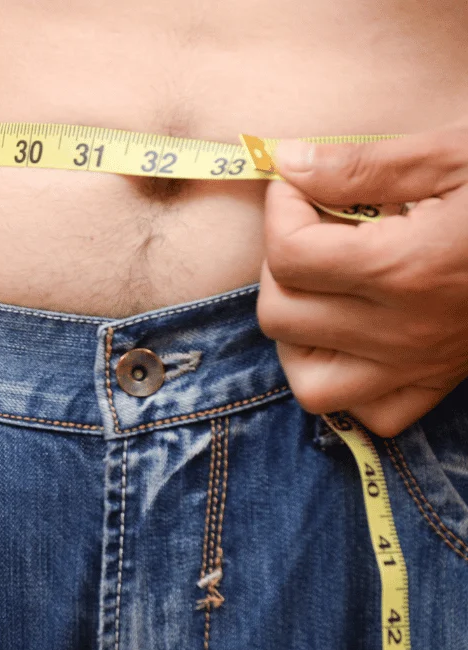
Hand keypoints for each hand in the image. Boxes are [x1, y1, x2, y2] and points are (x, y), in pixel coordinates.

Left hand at [257, 125, 467, 436]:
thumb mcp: (456, 153)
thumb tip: (288, 163)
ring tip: (323, 286)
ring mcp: (423, 364)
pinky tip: (356, 334)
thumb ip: (363, 165)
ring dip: (298, 335)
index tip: (300, 184)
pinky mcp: (444, 382)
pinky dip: (349, 383)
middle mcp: (406, 329)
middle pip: (282, 316)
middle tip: (314, 228)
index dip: (280, 209)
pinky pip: (372, 414)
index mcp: (407, 267)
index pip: (289, 254)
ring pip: (310, 382)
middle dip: (279, 266)